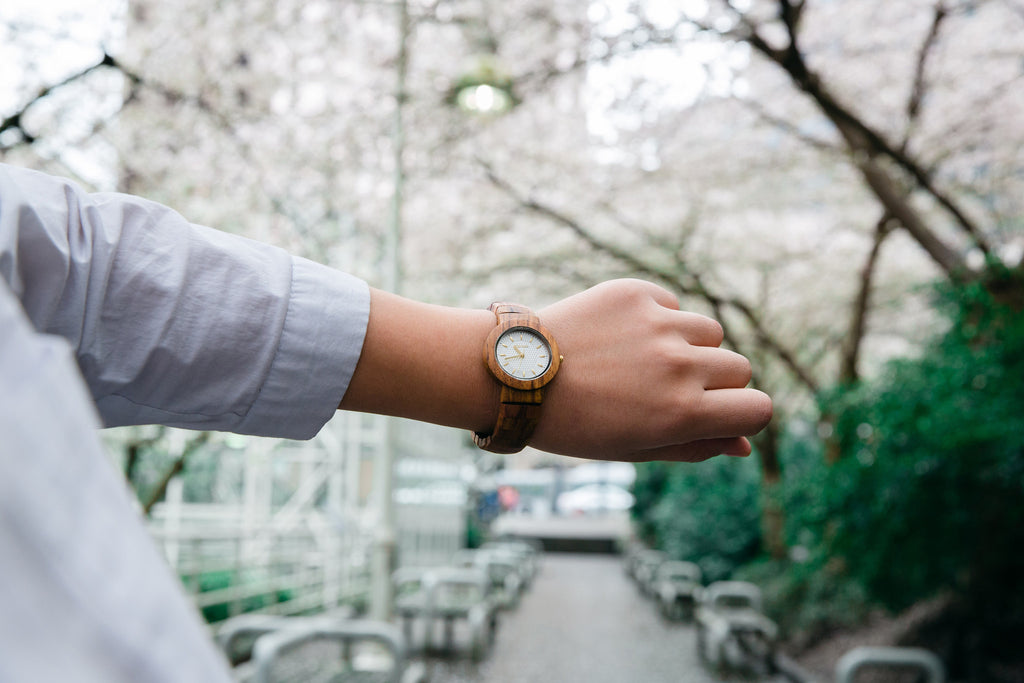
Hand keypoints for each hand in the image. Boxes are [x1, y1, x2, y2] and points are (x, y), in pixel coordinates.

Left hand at [531, 279, 771, 461]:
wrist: (515, 376)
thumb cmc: (575, 424)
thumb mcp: (635, 449)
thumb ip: (696, 447)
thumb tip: (743, 444)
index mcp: (682, 414)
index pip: (759, 410)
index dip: (742, 415)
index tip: (717, 414)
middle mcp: (678, 365)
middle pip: (739, 368)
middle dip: (715, 382)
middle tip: (668, 389)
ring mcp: (658, 324)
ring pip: (709, 332)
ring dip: (690, 346)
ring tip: (642, 360)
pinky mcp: (636, 293)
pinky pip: (673, 305)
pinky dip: (658, 319)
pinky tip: (622, 336)